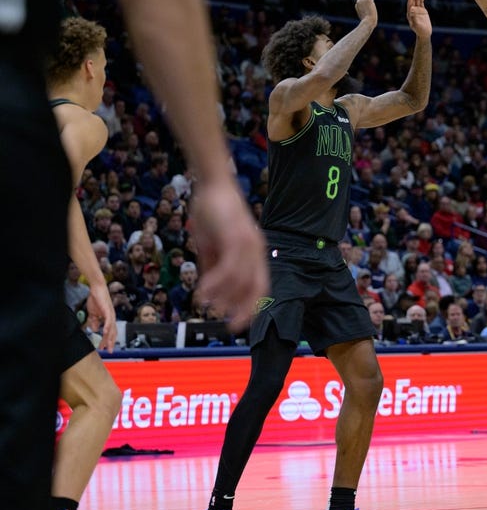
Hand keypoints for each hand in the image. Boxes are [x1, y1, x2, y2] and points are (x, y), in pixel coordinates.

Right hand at [86, 284, 117, 351]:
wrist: (96, 289)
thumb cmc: (96, 300)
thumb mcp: (93, 313)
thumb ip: (94, 321)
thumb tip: (94, 330)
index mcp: (108, 319)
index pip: (110, 332)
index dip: (108, 341)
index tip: (105, 349)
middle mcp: (111, 317)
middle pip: (113, 332)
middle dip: (111, 342)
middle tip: (110, 351)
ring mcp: (110, 314)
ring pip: (112, 328)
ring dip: (109, 338)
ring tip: (108, 345)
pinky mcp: (108, 310)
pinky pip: (108, 320)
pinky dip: (107, 326)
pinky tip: (106, 332)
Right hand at [189, 178, 268, 331]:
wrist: (212, 183)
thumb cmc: (211, 212)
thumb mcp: (211, 245)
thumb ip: (212, 266)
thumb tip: (209, 291)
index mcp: (254, 253)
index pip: (260, 287)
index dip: (251, 307)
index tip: (238, 324)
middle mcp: (256, 250)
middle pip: (256, 288)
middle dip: (243, 310)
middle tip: (229, 325)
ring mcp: (249, 243)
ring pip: (241, 281)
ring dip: (223, 297)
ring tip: (206, 304)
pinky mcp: (236, 237)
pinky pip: (229, 268)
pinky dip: (216, 284)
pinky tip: (203, 292)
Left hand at [406, 0, 431, 38]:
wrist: (424, 33)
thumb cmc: (420, 31)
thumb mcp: (416, 25)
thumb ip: (414, 17)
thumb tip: (411, 8)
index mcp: (410, 14)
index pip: (410, 4)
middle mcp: (413, 10)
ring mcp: (417, 9)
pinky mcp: (422, 10)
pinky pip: (422, 2)